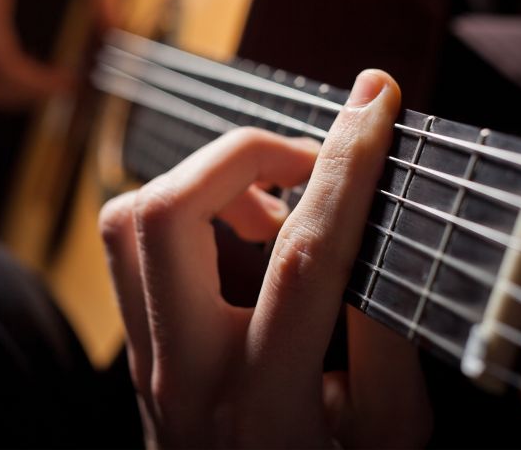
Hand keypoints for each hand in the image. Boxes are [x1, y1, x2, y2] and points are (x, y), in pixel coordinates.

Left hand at [100, 70, 432, 447]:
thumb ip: (386, 338)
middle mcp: (186, 374)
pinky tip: (237, 235)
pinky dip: (184, 209)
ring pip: (129, 219)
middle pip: (168, 214)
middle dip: (243, 153)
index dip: (346, 168)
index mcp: (266, 402)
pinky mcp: (137, 345)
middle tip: (308, 162)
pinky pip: (131, 246)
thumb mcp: (390, 435)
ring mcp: (147, 359)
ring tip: (271, 205)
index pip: (303, 257)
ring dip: (205, 181)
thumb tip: (368, 230)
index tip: (374, 103)